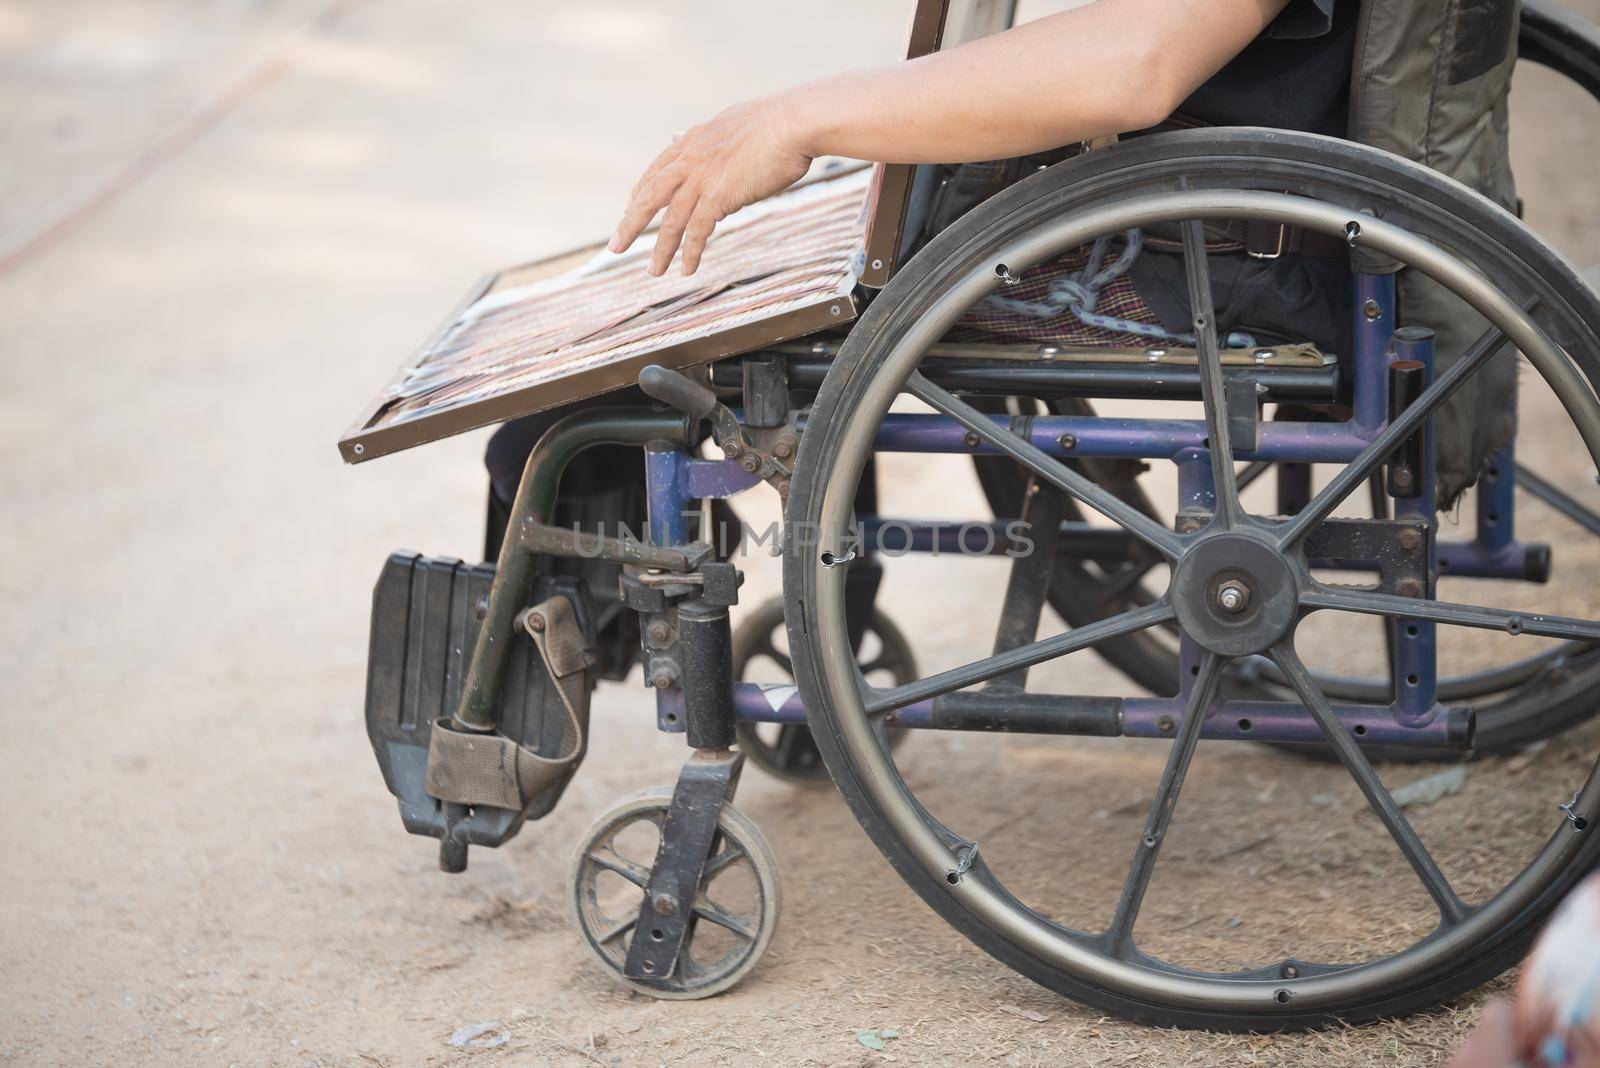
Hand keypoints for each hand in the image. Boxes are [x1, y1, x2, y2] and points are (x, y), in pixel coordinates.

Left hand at [608, 95, 813, 275]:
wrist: (795, 122)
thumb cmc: (778, 122)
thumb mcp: (733, 123)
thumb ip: (707, 137)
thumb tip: (681, 135)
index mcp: (695, 139)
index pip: (658, 168)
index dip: (643, 191)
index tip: (631, 207)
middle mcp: (691, 158)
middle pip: (650, 195)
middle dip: (631, 223)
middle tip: (616, 246)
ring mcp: (702, 177)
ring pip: (671, 219)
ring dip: (660, 249)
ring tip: (654, 271)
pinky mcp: (718, 195)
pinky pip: (697, 231)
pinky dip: (691, 252)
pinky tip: (686, 269)